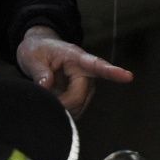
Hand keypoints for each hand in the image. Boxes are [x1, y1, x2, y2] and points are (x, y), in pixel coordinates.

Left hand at [15, 25, 133, 116]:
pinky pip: (75, 109)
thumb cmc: (37, 50)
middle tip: (44, 97)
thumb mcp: (32, 56)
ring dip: (62, 106)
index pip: (96, 64)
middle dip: (62, 102)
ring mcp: (85, 85)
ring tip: (48, 93)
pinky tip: (54, 99)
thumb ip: (39, 71)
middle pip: (80, 95)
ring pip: (78, 106)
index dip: (112, 72)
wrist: (39, 49)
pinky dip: (63, 109)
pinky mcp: (82, 95)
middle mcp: (85, 72)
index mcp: (75, 57)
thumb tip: (46, 85)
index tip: (128, 76)